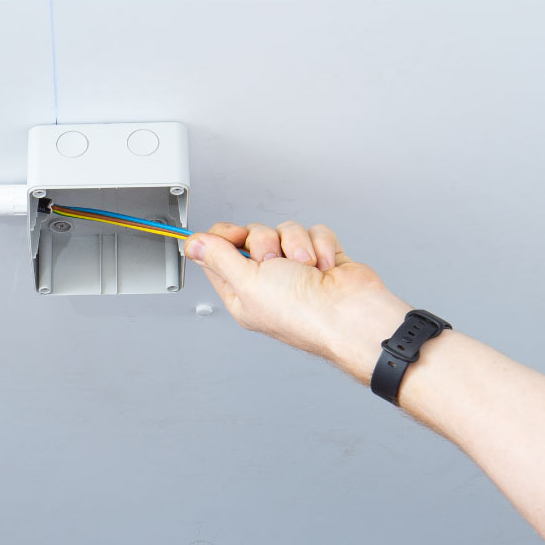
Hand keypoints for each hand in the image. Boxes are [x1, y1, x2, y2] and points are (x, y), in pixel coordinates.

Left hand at [185, 222, 409, 367]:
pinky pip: (315, 231)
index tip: (235, 235)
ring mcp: (296, 268)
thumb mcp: (247, 282)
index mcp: (242, 293)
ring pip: (286, 230)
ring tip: (306, 267)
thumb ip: (219, 258)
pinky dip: (321, 245)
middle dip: (266, 243)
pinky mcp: (322, 256)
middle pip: (253, 236)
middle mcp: (268, 281)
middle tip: (275, 262)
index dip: (224, 238)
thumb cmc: (302, 313)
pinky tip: (325, 266)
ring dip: (297, 245)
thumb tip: (193, 245)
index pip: (219, 254)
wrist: (350, 314)